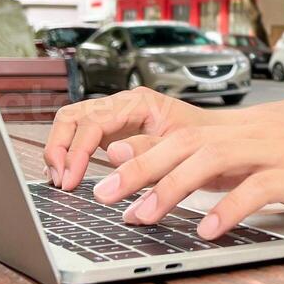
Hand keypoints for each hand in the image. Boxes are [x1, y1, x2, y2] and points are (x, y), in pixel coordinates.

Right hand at [43, 87, 217, 189]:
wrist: (223, 140)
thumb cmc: (208, 140)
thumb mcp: (182, 148)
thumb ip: (148, 151)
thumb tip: (112, 153)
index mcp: (138, 102)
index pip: (92, 122)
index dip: (76, 152)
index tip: (72, 181)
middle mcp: (123, 105)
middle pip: (72, 117)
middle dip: (60, 148)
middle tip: (61, 181)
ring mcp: (117, 118)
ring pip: (72, 124)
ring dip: (61, 151)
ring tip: (62, 181)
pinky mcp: (115, 132)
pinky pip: (82, 137)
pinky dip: (71, 155)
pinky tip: (70, 176)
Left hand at [89, 117, 283, 239]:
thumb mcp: (274, 160)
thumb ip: (233, 167)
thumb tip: (184, 184)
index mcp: (248, 130)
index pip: (184, 133)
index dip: (144, 149)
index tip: (106, 168)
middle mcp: (258, 133)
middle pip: (188, 142)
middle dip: (142, 167)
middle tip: (104, 195)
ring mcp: (280, 151)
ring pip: (214, 158)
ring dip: (172, 187)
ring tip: (144, 215)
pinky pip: (258, 188)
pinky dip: (228, 208)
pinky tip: (207, 229)